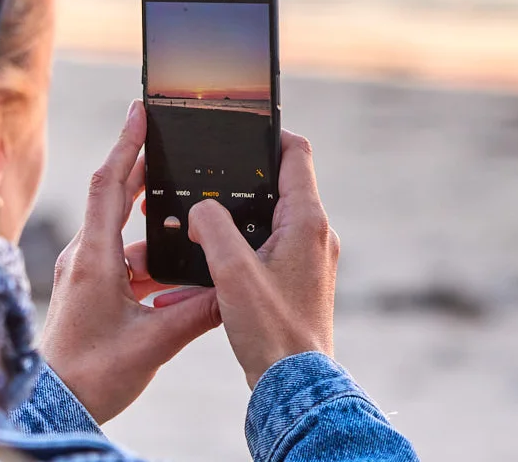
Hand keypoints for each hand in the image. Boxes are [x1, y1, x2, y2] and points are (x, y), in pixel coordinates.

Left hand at [41, 101, 221, 422]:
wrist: (54, 407)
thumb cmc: (92, 375)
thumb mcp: (153, 343)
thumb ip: (196, 313)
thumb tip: (232, 290)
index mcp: (95, 258)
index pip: (109, 185)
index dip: (127, 145)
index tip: (142, 111)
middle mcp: (86, 257)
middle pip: (117, 198)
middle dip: (145, 169)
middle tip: (172, 142)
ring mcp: (86, 273)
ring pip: (126, 236)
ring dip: (157, 231)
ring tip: (193, 228)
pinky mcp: (90, 291)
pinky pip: (124, 262)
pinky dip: (151, 262)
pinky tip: (176, 279)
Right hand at [185, 129, 339, 388]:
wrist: (294, 384)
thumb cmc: (270, 329)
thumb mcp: (231, 272)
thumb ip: (212, 228)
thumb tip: (200, 209)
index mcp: (307, 222)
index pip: (295, 154)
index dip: (268, 135)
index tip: (239, 132)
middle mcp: (317, 235)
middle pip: (281, 186)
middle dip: (244, 182)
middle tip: (209, 182)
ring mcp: (313, 259)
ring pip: (273, 221)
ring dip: (240, 220)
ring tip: (204, 226)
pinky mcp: (303, 281)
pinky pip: (273, 250)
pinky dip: (246, 249)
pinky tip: (216, 266)